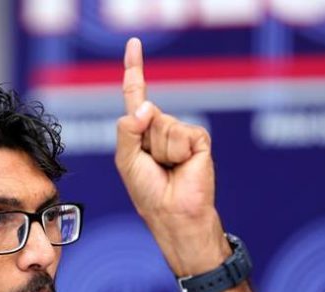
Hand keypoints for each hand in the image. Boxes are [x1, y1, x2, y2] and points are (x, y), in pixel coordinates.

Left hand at [115, 38, 229, 276]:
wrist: (173, 213)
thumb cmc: (148, 191)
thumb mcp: (126, 160)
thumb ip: (127, 130)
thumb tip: (146, 106)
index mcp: (141, 132)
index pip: (136, 95)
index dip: (134, 70)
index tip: (133, 44)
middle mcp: (161, 129)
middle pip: (146, 112)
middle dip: (143, 138)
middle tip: (153, 164)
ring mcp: (180, 133)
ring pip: (162, 123)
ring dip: (159, 149)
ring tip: (168, 168)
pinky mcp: (198, 140)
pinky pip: (181, 133)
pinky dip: (177, 151)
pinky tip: (183, 166)